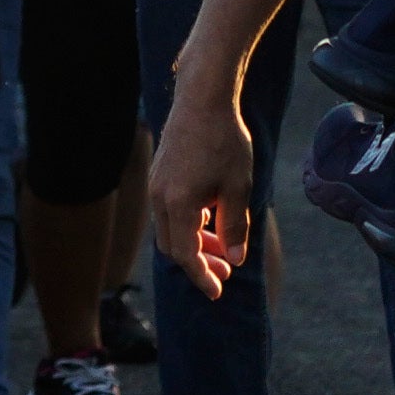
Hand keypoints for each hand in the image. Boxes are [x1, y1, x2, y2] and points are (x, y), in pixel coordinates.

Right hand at [149, 74, 258, 297]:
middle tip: (225, 272)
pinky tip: (210, 219)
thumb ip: (234, 226)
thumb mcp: (238, 188)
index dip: (202, 277)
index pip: (186, 254)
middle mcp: (160, 198)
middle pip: (172, 246)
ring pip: (169, 229)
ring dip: (193, 243)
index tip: (218, 292)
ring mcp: (156, 186)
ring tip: (222, 248)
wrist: (202, 102)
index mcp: (179, 204)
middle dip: (198, 263)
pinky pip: (168, 212)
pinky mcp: (159, 176)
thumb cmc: (224, 142)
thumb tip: (234, 258)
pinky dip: (187, 225)